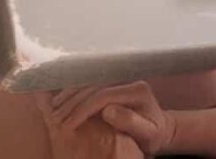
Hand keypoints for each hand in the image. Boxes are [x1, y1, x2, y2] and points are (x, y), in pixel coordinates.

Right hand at [42, 82, 177, 155]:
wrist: (161, 130)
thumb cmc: (153, 136)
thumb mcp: (147, 133)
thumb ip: (131, 122)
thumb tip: (108, 110)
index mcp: (138, 91)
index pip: (104, 95)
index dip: (83, 109)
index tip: (68, 124)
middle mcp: (130, 80)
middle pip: (94, 86)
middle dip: (72, 102)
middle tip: (55, 118)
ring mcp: (122, 79)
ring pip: (91, 82)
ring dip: (70, 94)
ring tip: (53, 109)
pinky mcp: (115, 82)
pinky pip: (92, 83)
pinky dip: (75, 91)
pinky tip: (62, 99)